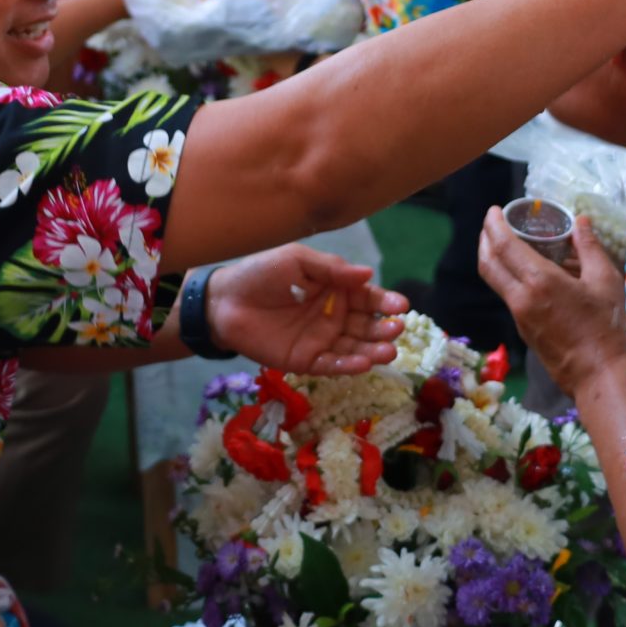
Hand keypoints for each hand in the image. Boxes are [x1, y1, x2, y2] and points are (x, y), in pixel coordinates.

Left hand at [204, 244, 407, 374]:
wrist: (224, 301)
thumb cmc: (260, 274)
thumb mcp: (298, 261)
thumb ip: (332, 269)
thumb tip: (368, 274)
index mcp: (334, 290)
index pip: (366, 297)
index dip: (384, 301)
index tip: (401, 305)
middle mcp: (333, 316)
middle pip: (366, 325)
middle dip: (383, 328)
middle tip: (396, 329)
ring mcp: (321, 340)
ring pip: (354, 347)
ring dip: (372, 350)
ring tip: (388, 351)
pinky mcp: (306, 361)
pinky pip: (332, 364)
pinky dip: (349, 365)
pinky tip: (364, 363)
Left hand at [477, 207, 625, 396]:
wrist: (599, 376)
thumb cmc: (606, 328)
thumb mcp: (605, 281)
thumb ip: (589, 248)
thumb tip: (581, 221)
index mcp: (540, 282)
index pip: (505, 246)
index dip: (494, 225)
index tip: (493, 211)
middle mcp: (521, 298)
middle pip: (488, 264)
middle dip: (484, 239)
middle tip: (492, 224)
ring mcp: (519, 317)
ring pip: (495, 281)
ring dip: (493, 259)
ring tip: (504, 243)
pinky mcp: (523, 330)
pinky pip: (509, 296)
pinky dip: (508, 277)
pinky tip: (525, 272)